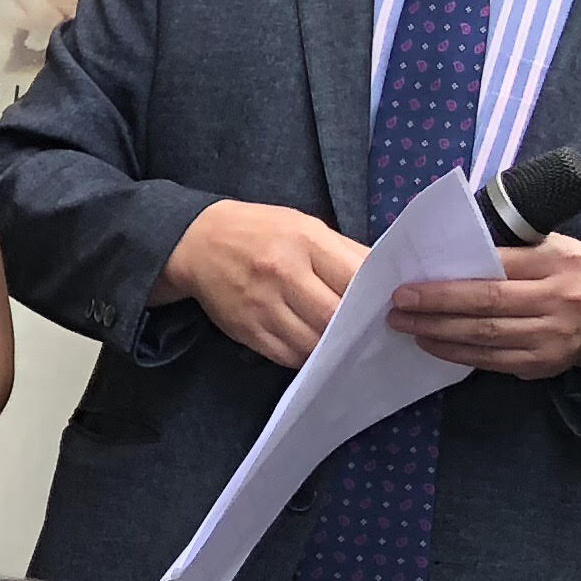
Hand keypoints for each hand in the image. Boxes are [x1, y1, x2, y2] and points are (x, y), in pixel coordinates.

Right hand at [162, 200, 365, 370]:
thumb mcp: (303, 225)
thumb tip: (383, 279)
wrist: (196, 243)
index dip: (375, 295)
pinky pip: (287, 355)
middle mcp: (282, 273)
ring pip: (313, 342)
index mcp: (305, 241)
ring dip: (331, 346)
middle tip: (365, 329)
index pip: (356, 277)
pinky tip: (311, 345)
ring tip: (339, 340)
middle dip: (354, 326)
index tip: (383, 304)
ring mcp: (261, 305)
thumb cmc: (259, 231)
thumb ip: (342, 251)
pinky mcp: (246, 329)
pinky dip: (305, 355)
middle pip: (336, 315)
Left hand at [391, 234, 580, 378]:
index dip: (451, 278)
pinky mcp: (542, 363)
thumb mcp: (551, 248)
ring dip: (437, 331)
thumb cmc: (566, 274)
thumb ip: (512, 248)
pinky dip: (455, 353)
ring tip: (405, 324)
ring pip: (484, 335)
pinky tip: (430, 343)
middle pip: (487, 303)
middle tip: (398, 304)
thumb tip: (449, 250)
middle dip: (436, 304)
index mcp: (560, 262)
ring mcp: (552, 336)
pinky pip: (490, 360)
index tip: (411, 282)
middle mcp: (560, 300)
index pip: (498, 267)